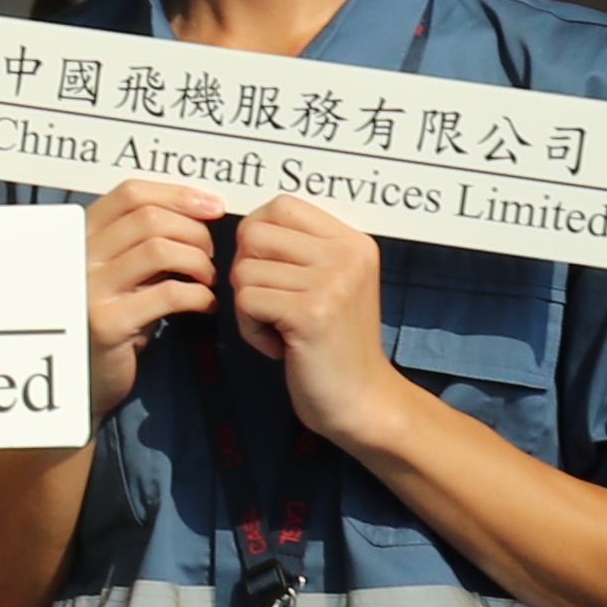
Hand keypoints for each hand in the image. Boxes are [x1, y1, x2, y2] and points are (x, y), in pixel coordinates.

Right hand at [83, 179, 221, 404]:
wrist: (84, 380)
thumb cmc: (114, 320)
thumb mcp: (122, 273)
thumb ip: (144, 242)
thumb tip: (200, 209)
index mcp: (81, 236)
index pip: (130, 193)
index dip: (177, 194)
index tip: (212, 206)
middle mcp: (79, 257)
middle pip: (150, 218)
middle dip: (194, 232)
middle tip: (210, 254)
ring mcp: (89, 289)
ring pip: (161, 249)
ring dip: (199, 262)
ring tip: (207, 280)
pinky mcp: (108, 323)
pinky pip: (169, 293)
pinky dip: (200, 295)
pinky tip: (205, 305)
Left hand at [223, 194, 407, 443]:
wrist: (362, 401)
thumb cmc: (332, 344)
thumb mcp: (329, 283)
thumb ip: (298, 250)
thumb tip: (244, 226)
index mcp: (352, 241)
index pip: (280, 205)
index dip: (256, 237)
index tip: (269, 272)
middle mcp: (346, 254)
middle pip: (253, 234)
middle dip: (246, 272)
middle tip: (270, 304)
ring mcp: (332, 282)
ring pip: (244, 270)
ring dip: (248, 308)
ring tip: (280, 329)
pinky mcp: (311, 313)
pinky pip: (245, 301)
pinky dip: (251, 329)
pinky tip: (279, 346)